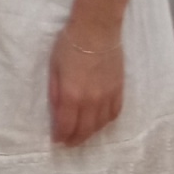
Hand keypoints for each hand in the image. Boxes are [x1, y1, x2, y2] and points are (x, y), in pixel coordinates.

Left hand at [48, 26, 124, 146]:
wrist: (96, 30)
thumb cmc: (69, 44)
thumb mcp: (54, 67)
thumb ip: (56, 92)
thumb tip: (57, 113)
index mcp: (72, 95)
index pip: (67, 125)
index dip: (61, 136)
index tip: (56, 140)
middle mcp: (91, 102)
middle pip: (85, 130)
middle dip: (75, 139)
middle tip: (68, 142)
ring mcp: (107, 97)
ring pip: (100, 126)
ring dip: (90, 133)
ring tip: (82, 134)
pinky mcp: (119, 91)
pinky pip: (114, 114)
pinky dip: (105, 123)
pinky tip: (99, 123)